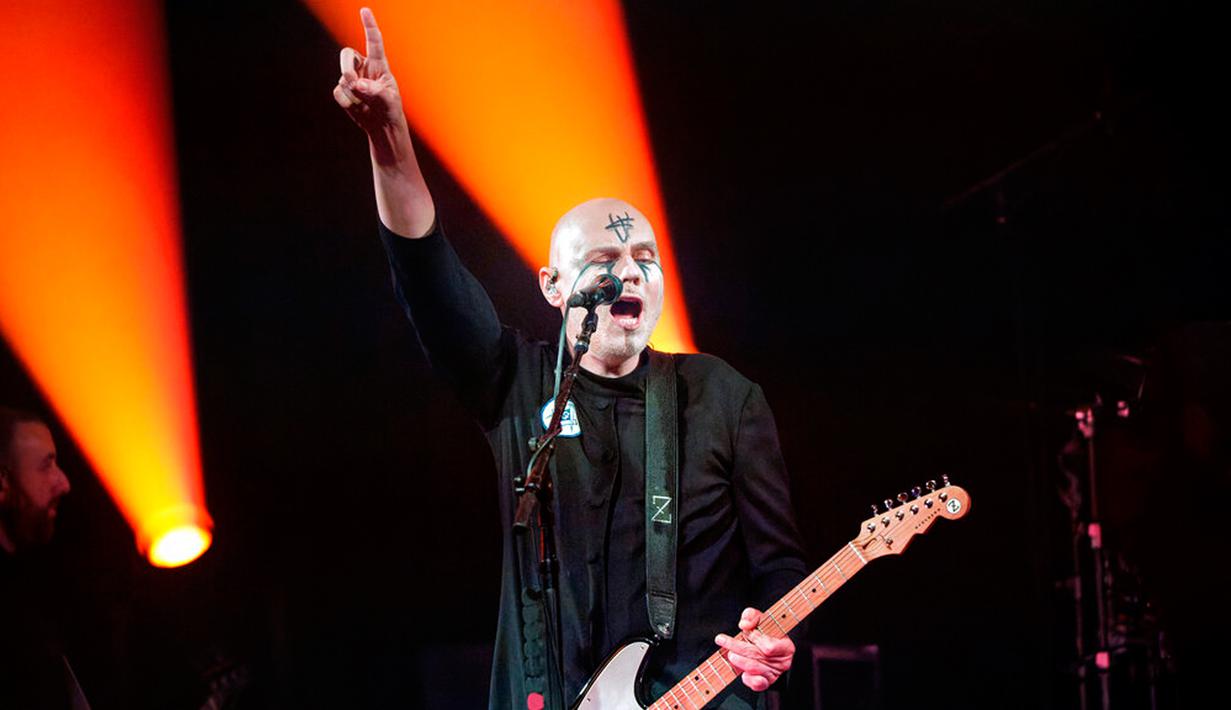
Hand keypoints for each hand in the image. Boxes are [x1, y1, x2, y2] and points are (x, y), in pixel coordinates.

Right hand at [333, 7, 403, 133]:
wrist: (381, 125)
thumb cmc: (389, 108)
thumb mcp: (389, 100)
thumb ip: (376, 91)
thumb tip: (358, 84)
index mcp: (379, 64)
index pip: (373, 41)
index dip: (369, 25)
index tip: (365, 10)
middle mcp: (363, 67)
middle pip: (347, 55)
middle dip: (346, 67)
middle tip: (353, 82)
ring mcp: (351, 78)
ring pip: (343, 79)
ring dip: (354, 94)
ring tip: (366, 104)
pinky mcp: (343, 89)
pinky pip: (339, 93)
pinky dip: (348, 103)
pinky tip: (357, 107)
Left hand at [714, 607, 794, 691]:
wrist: (769, 645)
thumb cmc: (766, 632)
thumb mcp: (760, 619)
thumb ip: (752, 616)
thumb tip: (744, 624)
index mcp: (786, 647)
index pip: (769, 647)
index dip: (755, 639)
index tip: (744, 631)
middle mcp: (783, 662)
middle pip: (757, 656)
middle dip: (738, 647)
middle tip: (722, 640)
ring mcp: (774, 674)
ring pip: (753, 669)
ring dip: (739, 661)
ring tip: (730, 654)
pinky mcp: (765, 682)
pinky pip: (756, 684)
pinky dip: (748, 679)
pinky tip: (742, 673)